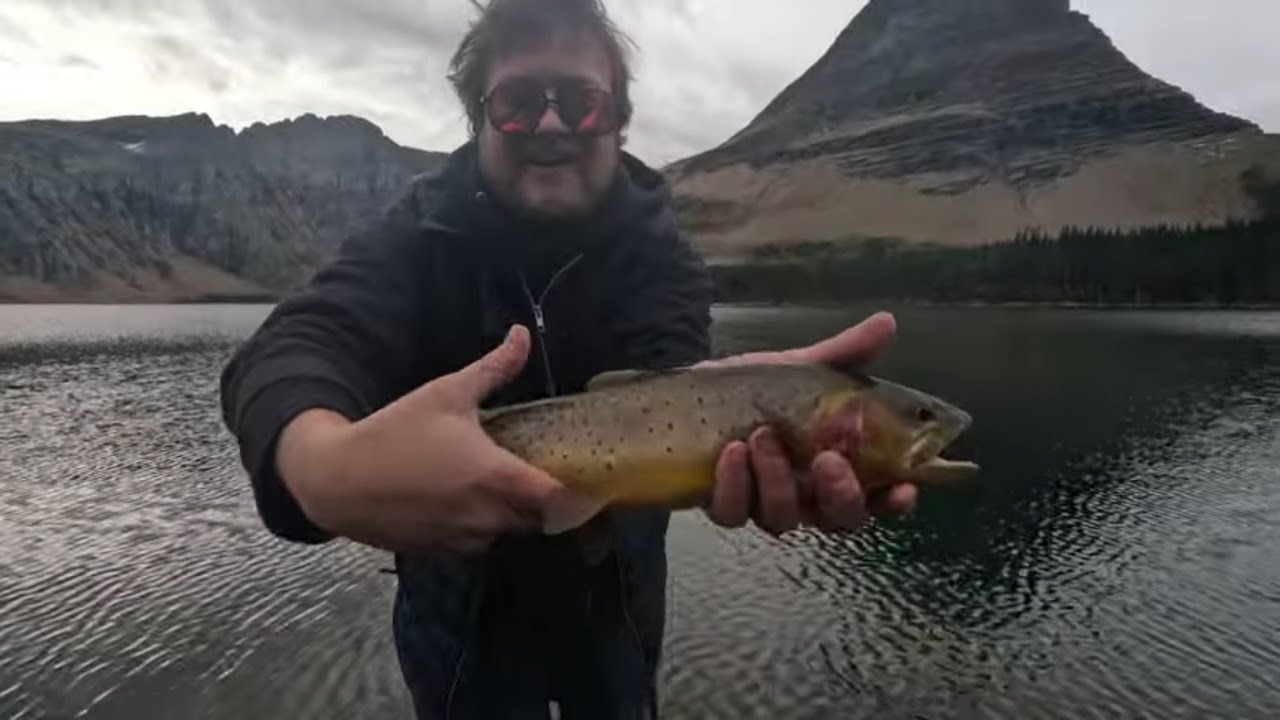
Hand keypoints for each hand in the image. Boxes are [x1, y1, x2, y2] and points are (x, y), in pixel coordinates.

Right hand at [275, 325, 562, 554]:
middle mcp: (486, 517)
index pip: (561, 503)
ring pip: (508, 534)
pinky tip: (463, 500)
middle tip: (542, 475)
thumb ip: (493, 368)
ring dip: (512, 515)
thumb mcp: (446, 393)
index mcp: (495, 477)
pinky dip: (480, 527)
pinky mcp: (441, 552)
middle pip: (540, 522)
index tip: (588, 482)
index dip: (581, 496)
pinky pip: (477, 544)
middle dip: (546, 503)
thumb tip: (521, 335)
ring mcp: (463, 540)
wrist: (334, 479)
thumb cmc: (393, 432)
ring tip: (498, 484)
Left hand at [701, 311, 917, 535]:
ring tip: (762, 436)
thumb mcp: (801, 368)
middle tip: (827, 460)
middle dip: (839, 494)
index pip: (878, 498)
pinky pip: (734, 513)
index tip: (903, 487)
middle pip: (838, 519)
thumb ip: (845, 353)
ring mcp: (765, 504)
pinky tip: (731, 453)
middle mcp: (807, 495)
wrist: (694, 390)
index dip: (894, 500)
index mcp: (838, 466)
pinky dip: (734, 485)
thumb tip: (886, 323)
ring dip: (777, 480)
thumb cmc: (759, 388)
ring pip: (784, 518)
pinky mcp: (725, 506)